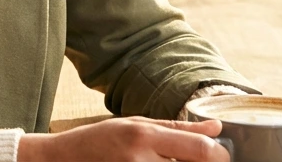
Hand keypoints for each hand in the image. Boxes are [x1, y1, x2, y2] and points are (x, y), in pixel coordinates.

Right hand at [18, 118, 228, 161]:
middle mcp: (141, 161)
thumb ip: (177, 129)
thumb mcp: (134, 123)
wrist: (61, 161)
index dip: (220, 155)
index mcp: (143, 137)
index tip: (220, 154)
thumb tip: (216, 128)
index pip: (201, 151)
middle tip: (197, 159)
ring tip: (167, 160)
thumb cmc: (97, 140)